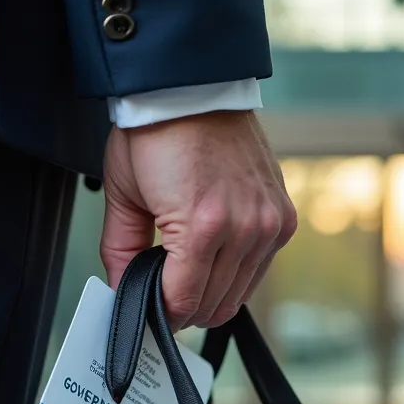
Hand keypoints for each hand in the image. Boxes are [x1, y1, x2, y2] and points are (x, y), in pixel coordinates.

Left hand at [101, 110, 294, 330]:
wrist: (194, 89)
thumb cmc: (157, 132)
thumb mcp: (123, 195)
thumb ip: (120, 252)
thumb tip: (122, 290)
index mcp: (202, 225)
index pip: (184, 301)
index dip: (162, 314)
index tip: (149, 312)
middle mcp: (245, 228)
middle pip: (214, 303)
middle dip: (185, 308)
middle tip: (163, 298)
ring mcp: (269, 223)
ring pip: (240, 293)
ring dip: (212, 295)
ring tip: (187, 278)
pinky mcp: (283, 216)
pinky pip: (260, 267)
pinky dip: (237, 274)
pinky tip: (215, 260)